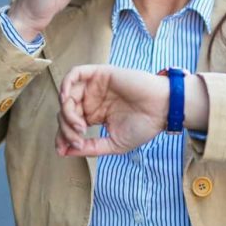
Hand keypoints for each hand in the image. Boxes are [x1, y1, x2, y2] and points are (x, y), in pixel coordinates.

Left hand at [56, 64, 170, 156]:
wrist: (163, 110)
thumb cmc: (144, 126)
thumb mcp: (113, 143)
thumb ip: (91, 147)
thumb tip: (66, 151)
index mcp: (96, 115)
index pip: (71, 124)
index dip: (62, 137)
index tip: (62, 150)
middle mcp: (93, 100)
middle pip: (66, 112)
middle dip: (66, 128)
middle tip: (79, 138)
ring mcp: (95, 86)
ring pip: (68, 96)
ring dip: (67, 112)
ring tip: (79, 125)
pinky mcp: (100, 74)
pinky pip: (76, 73)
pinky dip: (66, 84)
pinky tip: (66, 99)